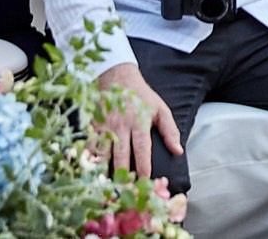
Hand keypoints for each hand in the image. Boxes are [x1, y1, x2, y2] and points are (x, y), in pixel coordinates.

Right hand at [96, 61, 180, 178]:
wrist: (118, 77)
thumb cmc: (142, 97)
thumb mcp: (160, 109)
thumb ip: (170, 130)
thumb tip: (178, 151)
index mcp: (139, 122)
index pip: (141, 148)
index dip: (142, 166)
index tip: (144, 181)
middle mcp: (121, 125)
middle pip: (120, 155)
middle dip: (122, 174)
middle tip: (124, 190)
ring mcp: (105, 126)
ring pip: (103, 153)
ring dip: (104, 171)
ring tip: (107, 187)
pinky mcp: (93, 126)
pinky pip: (90, 147)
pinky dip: (90, 160)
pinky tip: (91, 172)